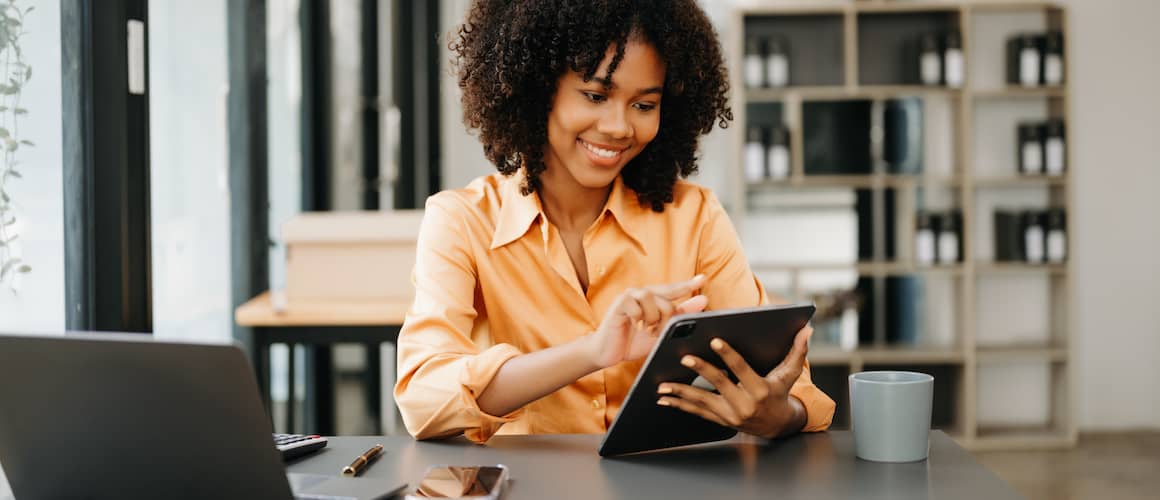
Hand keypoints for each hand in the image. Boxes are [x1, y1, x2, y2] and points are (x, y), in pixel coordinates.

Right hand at [584, 275, 708, 369]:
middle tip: (656, 332)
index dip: (687, 285)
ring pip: (652, 299)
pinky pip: (636, 305)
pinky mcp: (619, 303)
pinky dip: (639, 318)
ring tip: (646, 330)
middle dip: (666, 319)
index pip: (673, 290)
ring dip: (652, 318)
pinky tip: (634, 326)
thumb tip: (702, 301)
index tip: (703, 279)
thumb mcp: (660, 331)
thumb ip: (680, 316)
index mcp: (652, 299)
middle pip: (666, 299)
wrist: (608, 353)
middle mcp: (641, 293)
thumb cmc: (632, 341)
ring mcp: (629, 296)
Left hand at [656, 325, 812, 438]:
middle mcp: (744, 404)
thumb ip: (797, 351)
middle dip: (701, 370)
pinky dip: (679, 406)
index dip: (728, 354)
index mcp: (760, 389)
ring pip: (702, 401)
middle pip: (719, 383)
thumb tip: (807, 330)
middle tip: (684, 358)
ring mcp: (730, 415)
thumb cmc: (781, 394)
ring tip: (662, 385)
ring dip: (681, 393)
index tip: (714, 340)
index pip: (742, 369)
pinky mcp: (720, 420)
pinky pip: (696, 413)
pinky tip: (663, 400)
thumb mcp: (790, 375)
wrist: (778, 427)